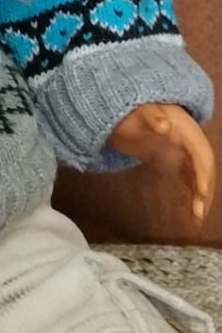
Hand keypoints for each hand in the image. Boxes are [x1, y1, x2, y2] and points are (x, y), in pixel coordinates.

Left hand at [106, 103, 215, 224]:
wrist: (128, 112)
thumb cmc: (134, 113)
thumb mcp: (140, 114)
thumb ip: (151, 118)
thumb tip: (164, 126)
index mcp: (186, 130)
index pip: (201, 153)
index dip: (203, 172)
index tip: (201, 192)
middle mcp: (191, 142)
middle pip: (204, 168)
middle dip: (205, 190)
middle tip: (198, 213)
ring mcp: (186, 152)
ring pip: (201, 176)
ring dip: (202, 197)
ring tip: (196, 219)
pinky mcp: (179, 161)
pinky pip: (193, 179)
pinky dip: (195, 196)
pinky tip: (194, 214)